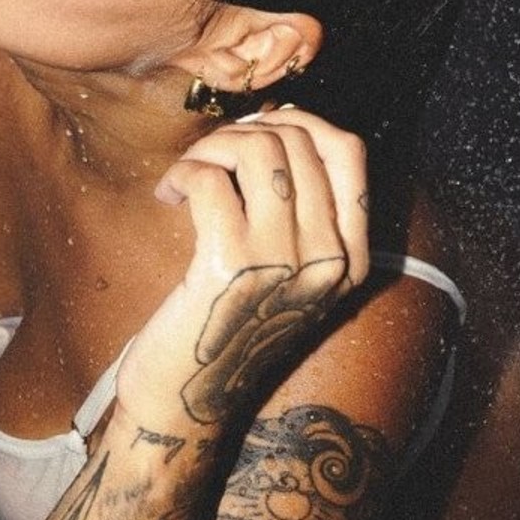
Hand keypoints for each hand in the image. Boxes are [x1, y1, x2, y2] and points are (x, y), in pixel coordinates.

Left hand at [116, 108, 367, 428]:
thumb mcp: (286, 270)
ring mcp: (285, 262)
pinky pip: (211, 180)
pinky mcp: (231, 265)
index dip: (301, 122)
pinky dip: (184, 174)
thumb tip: (286, 118)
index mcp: (350, 258)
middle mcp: (329, 259)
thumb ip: (298, 207)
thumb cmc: (227, 325)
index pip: (350, 152)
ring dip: (211, 148)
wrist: (186, 401)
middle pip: (297, 141)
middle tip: (208, 159)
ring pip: (258, 150)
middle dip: (242, 132)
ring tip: (189, 175)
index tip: (258, 130)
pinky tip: (169, 195)